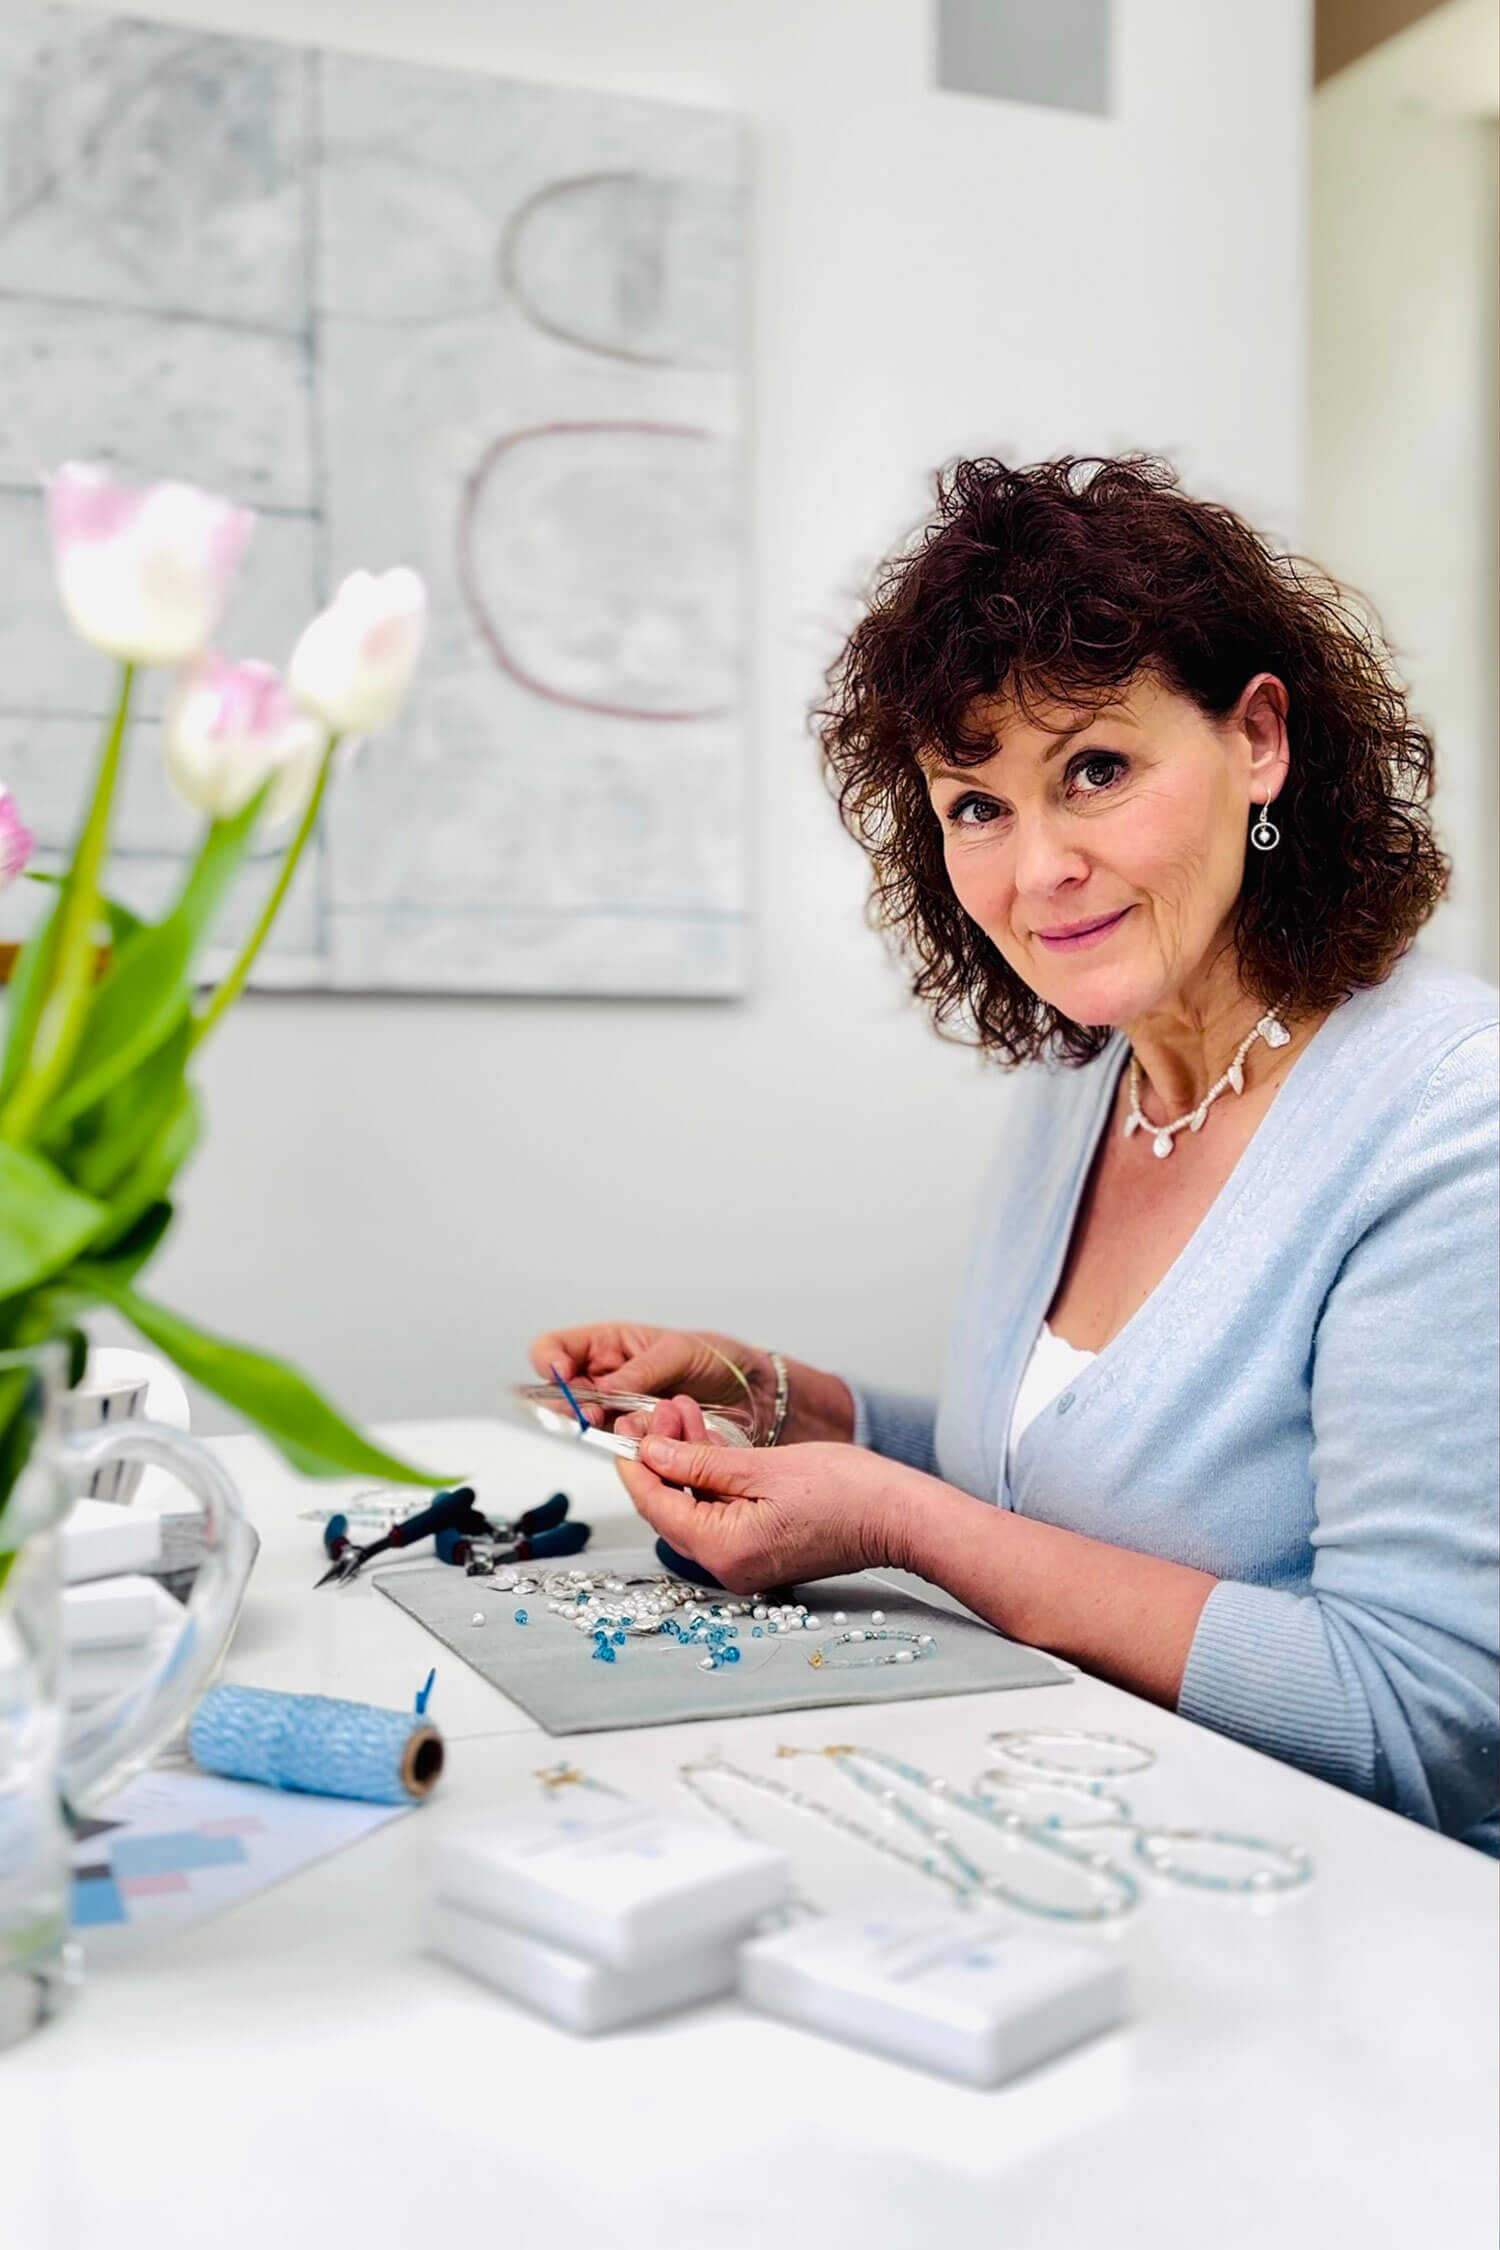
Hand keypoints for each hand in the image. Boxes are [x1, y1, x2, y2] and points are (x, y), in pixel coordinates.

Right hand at [527, 1320, 773, 1438]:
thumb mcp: (676, 1353)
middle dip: (570, 1404)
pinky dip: (628, 1443)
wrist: (750, 1389)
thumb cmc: (714, 1357)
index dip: (550, 1362)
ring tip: (630, 1422)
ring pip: (589, 1422)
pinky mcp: (637, 1435)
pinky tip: (646, 1437)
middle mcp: (606, 1377)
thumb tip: (604, 1390)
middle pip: (562, 1393)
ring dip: (603, 1426)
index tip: (562, 1375)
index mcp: (608, 1344)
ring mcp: (619, 1408)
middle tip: (589, 1412)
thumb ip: (638, 1372)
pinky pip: (617, 1442)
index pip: (554, 1350)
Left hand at [613, 1395, 910, 1593]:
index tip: (624, 1431)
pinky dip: (711, 1478)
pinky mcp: (762, 1550)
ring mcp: (746, 1562)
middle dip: (660, 1455)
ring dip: (686, 1461)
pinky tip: (708, 1442)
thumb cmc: (847, 1492)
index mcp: (724, 1549)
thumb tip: (652, 1452)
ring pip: (695, 1507)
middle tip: (657, 1412)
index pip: (656, 1505)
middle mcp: (729, 1566)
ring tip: (683, 1412)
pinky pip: (720, 1514)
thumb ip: (699, 1462)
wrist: (900, 1515)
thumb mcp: (761, 1465)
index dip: (635, 1464)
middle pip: (672, 1508)